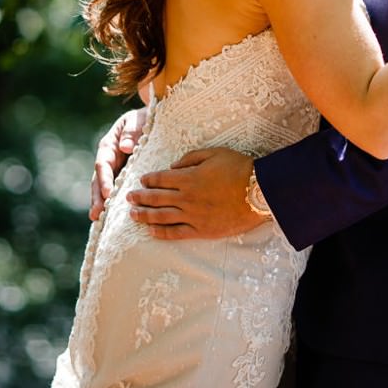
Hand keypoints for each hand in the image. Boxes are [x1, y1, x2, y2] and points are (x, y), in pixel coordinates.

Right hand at [88, 107, 148, 219]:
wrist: (152, 120)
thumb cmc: (144, 118)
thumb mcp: (138, 119)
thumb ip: (132, 131)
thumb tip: (125, 147)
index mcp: (110, 146)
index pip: (103, 165)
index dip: (104, 180)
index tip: (108, 194)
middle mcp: (109, 160)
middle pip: (99, 181)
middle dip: (97, 198)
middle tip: (97, 214)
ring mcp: (114, 170)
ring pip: (104, 189)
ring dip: (101, 203)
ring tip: (98, 219)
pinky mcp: (123, 177)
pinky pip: (117, 191)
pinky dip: (113, 203)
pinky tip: (112, 217)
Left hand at [127, 147, 265, 240]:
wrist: (259, 191)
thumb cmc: (239, 168)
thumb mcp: (214, 153)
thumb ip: (190, 158)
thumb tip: (172, 166)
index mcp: (188, 178)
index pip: (161, 179)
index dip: (148, 180)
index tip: (140, 180)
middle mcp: (186, 198)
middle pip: (156, 198)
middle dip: (140, 198)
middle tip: (128, 198)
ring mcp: (193, 216)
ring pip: (162, 217)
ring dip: (144, 216)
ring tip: (132, 215)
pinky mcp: (202, 231)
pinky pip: (176, 233)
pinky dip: (162, 233)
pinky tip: (151, 232)